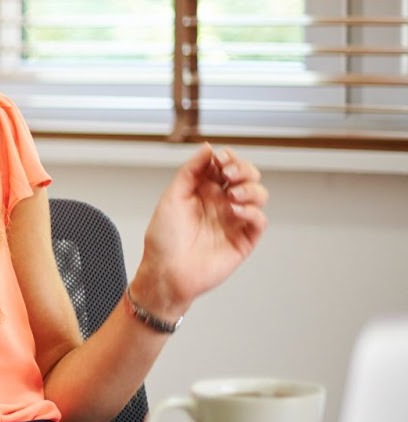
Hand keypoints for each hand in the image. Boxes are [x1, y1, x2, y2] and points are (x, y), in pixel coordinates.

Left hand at [135, 144, 268, 315]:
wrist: (166, 272)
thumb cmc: (163, 240)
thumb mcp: (171, 197)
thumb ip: (190, 171)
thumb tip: (206, 149)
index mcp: (203, 192)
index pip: (225, 167)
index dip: (227, 158)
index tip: (220, 157)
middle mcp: (220, 203)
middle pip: (246, 177)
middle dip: (242, 169)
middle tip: (230, 173)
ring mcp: (233, 221)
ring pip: (258, 195)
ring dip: (251, 189)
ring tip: (233, 194)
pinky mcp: (243, 239)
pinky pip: (259, 221)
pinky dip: (253, 211)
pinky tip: (236, 210)